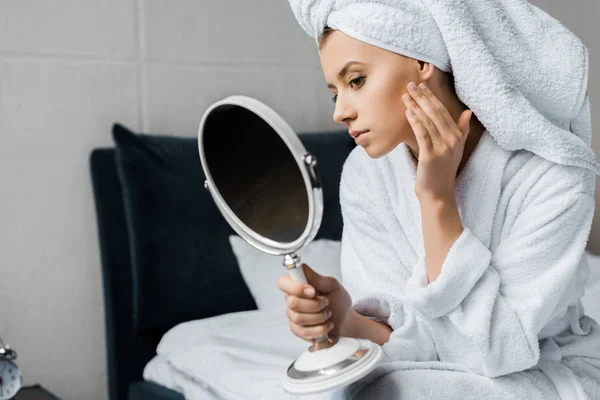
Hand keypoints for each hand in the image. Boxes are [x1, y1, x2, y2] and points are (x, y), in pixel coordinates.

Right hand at [277, 264, 352, 342]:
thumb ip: (317, 278)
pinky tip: (326, 325)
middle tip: (326, 303)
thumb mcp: (332, 285)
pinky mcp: (297, 330)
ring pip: (299, 319)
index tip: (313, 291)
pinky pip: (303, 332)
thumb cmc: (337, 300)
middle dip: (315, 305)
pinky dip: (320, 329)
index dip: (296, 288)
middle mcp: (291, 300)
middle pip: (292, 303)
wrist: (344, 320)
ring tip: (328, 314)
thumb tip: (302, 267)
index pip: (283, 283)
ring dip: (320, 317)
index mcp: (297, 285)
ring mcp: (293, 316)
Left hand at [403, 81, 471, 199]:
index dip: (432, 97)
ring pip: (428, 121)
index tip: (422, 86)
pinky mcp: (431, 155)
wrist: (438, 193)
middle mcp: (452, 140)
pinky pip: (422, 134)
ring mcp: (443, 147)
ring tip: (405, 96)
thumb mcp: (456, 149)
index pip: (443, 111)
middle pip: (436, 113)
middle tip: (411, 84)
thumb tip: (468, 112)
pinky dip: (415, 121)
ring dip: (416, 106)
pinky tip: (408, 112)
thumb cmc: (443, 170)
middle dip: (423, 97)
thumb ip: (462, 130)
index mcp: (457, 136)